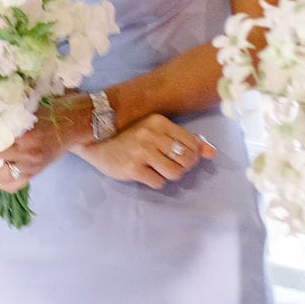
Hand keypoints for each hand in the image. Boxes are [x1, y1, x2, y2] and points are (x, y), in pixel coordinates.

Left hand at [0, 98, 84, 189]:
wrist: (78, 123)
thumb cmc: (56, 110)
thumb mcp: (31, 109)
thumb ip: (11, 118)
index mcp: (27, 137)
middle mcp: (29, 156)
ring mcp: (33, 167)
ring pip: (3, 179)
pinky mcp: (37, 172)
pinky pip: (15, 184)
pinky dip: (5, 179)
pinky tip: (3, 168)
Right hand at [75, 114, 215, 189]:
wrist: (92, 139)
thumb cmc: (126, 134)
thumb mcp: (154, 130)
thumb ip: (184, 139)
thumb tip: (212, 152)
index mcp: (159, 122)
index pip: (192, 143)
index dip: (192, 155)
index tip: (180, 156)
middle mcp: (151, 135)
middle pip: (186, 160)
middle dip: (183, 166)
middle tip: (169, 164)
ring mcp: (141, 152)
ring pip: (175, 173)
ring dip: (170, 175)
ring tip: (158, 169)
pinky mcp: (132, 168)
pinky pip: (158, 182)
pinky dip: (155, 181)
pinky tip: (145, 173)